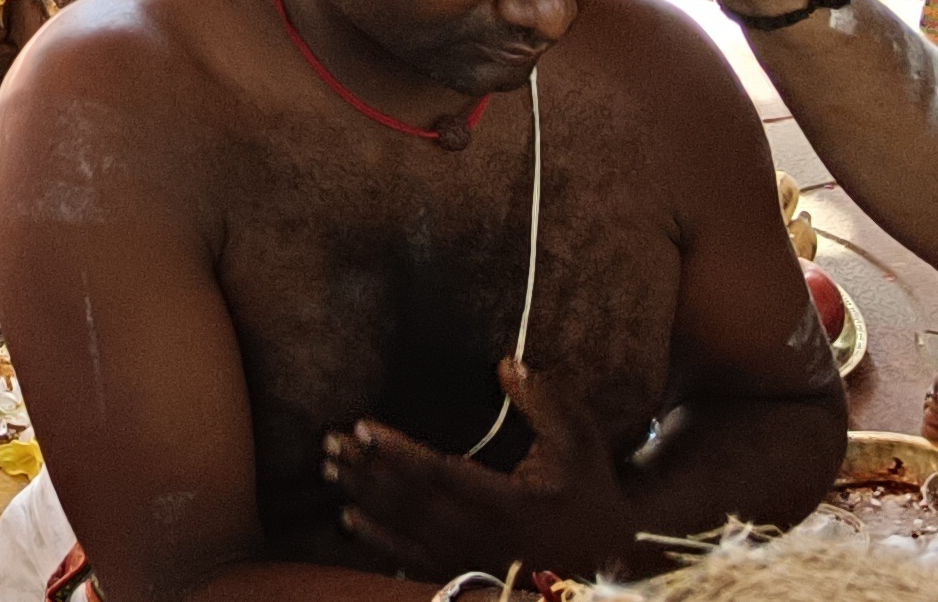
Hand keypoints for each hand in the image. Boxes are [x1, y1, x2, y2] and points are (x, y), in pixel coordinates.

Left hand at [323, 361, 637, 578]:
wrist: (607, 567)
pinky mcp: (465, 574)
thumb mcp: (581, 444)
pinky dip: (376, 539)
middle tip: (330, 442)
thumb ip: (547, 403)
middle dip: (367, 470)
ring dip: (363, 497)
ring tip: (329, 468)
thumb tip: (506, 363)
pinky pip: (409, 559)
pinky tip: (347, 518)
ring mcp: (471, 560)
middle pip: (411, 500)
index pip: (440, 472)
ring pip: (404, 527)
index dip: (397, 451)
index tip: (362, 427)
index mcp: (510, 502)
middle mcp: (483, 536)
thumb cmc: (590, 497)